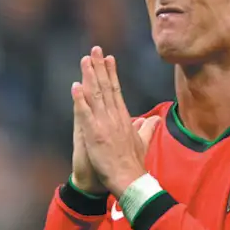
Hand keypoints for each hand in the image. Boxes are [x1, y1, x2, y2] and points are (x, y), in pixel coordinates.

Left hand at [72, 46, 159, 198]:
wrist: (130, 179)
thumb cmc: (134, 163)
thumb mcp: (143, 142)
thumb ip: (147, 129)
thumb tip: (155, 119)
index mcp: (124, 118)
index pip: (116, 90)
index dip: (111, 73)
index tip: (108, 58)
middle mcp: (114, 117)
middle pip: (106, 87)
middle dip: (100, 67)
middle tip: (95, 49)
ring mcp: (104, 125)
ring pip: (96, 96)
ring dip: (90, 76)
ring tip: (85, 60)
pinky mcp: (94, 134)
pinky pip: (85, 114)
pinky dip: (80, 100)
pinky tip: (75, 87)